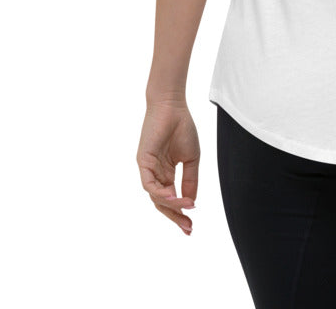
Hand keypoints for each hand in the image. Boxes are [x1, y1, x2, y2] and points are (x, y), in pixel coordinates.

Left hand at [136, 99, 199, 234]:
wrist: (173, 107)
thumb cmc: (182, 128)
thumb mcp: (192, 159)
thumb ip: (190, 180)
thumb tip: (192, 203)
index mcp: (167, 174)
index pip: (172, 199)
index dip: (180, 213)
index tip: (191, 227)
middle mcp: (156, 174)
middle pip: (162, 203)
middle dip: (175, 216)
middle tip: (188, 228)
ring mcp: (148, 170)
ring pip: (156, 196)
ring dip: (171, 205)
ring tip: (186, 208)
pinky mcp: (143, 162)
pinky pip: (149, 184)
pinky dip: (160, 193)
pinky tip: (172, 196)